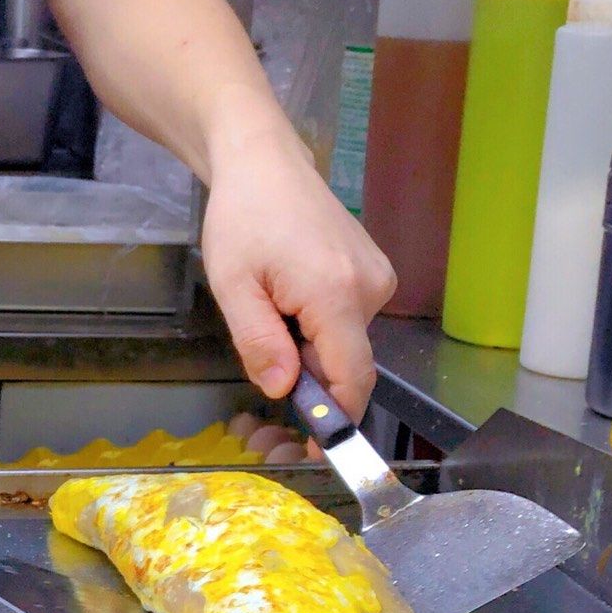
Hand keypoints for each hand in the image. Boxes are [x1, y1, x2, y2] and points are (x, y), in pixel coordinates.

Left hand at [199, 127, 394, 421]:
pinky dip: (321, 337)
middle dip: (313, 392)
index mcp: (336, 292)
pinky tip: (290, 314)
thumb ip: (259, 343)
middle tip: (268, 398)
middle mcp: (369, 287)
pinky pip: (349, 327)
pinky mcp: (374, 275)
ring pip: (347, 348)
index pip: (352, 377)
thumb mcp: (234, 286)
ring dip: (312, 360)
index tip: (315, 449)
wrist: (265, 162)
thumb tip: (284, 389)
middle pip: (349, 367)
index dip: (336, 420)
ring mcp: (377, 279)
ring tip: (272, 329)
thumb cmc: (243, 218)